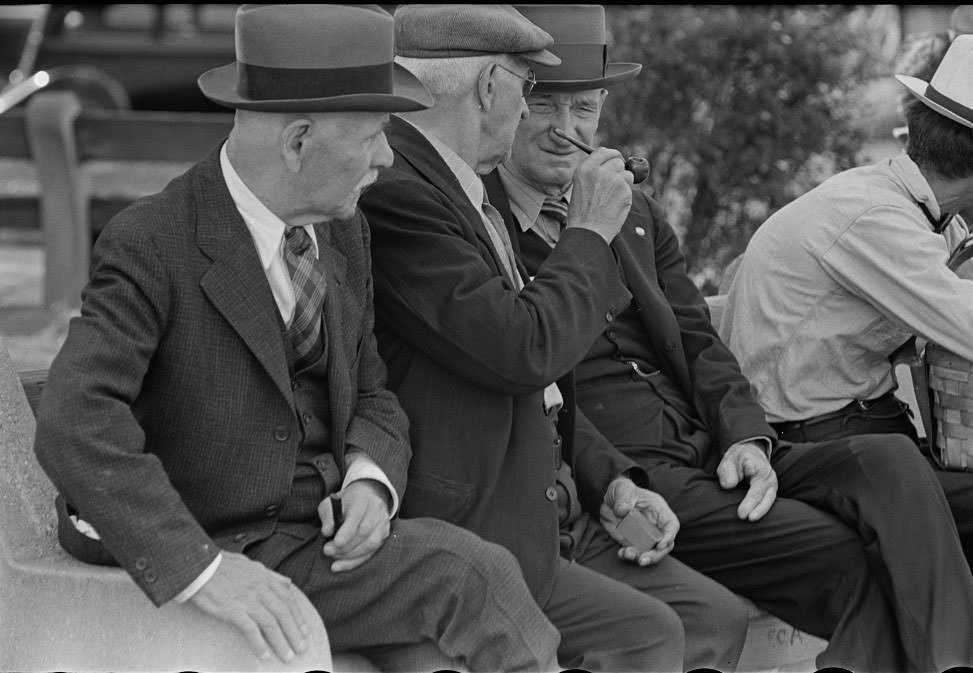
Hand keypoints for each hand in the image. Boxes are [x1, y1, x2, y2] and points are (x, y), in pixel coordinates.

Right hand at [188, 551, 308, 662]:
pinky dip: (259, 644)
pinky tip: (264, 656)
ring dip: (281, 642)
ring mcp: (247, 599)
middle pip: (283, 613)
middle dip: (295, 633)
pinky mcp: (232, 609)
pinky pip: (250, 629)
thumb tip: (288, 583)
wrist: (197, 565)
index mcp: (264, 577)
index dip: (298, 616)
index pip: (288, 599)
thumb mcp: (250, 564)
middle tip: (302, 649)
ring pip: (271, 623)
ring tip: (287, 657)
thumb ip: (271, 575)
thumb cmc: (220, 565)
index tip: (305, 631)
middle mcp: (260, 588)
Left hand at [319, 479, 390, 571]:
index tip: (336, 543)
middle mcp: (377, 510)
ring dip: (351, 555)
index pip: (357, 516)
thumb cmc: (345, 502)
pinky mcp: (385, 535)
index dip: (347, 531)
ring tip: (333, 558)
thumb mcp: (331, 503)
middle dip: (345, 546)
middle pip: (364, 531)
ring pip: (371, 544)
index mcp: (362, 499)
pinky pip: (372, 552)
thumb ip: (327, 516)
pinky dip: (356, 561)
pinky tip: (341, 565)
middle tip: (327, 551)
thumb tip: (327, 532)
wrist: (367, 496)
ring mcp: (383, 523)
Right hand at [566, 147, 633, 244]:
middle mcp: (599, 171)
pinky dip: (625, 196)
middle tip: (616, 182)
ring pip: (627, 174)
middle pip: (618, 160)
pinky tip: (614, 206)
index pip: (603, 151)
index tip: (614, 160)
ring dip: (624, 183)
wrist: (588, 231)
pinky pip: (630, 188)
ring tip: (611, 199)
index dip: (611, 156)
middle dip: (619, 169)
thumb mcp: (580, 187)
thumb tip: (610, 161)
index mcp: (585, 169)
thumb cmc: (583, 213)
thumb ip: (593, 172)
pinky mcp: (625, 190)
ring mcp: (613, 179)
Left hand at [600, 477, 678, 565]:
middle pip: (664, 545)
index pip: (671, 525)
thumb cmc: (622, 491)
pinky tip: (621, 553)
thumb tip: (622, 510)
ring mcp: (644, 536)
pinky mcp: (632, 542)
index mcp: (658, 511)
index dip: (669, 536)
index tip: (660, 544)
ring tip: (627, 554)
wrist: (609, 500)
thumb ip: (623, 499)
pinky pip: (634, 553)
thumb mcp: (622, 489)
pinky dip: (628, 556)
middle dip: (655, 555)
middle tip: (643, 560)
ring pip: (650, 552)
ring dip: (640, 557)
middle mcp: (654, 526)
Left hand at [717, 441, 777, 520]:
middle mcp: (769, 477)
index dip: (749, 500)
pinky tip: (754, 517)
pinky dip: (762, 510)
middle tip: (743, 516)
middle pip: (764, 495)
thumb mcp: (729, 460)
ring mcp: (772, 485)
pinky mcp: (770, 491)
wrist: (749, 454)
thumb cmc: (738, 459)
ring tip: (751, 519)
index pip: (755, 486)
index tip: (741, 512)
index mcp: (759, 467)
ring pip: (769, 500)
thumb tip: (729, 485)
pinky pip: (768, 501)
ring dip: (761, 511)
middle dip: (756, 507)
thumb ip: (727, 471)